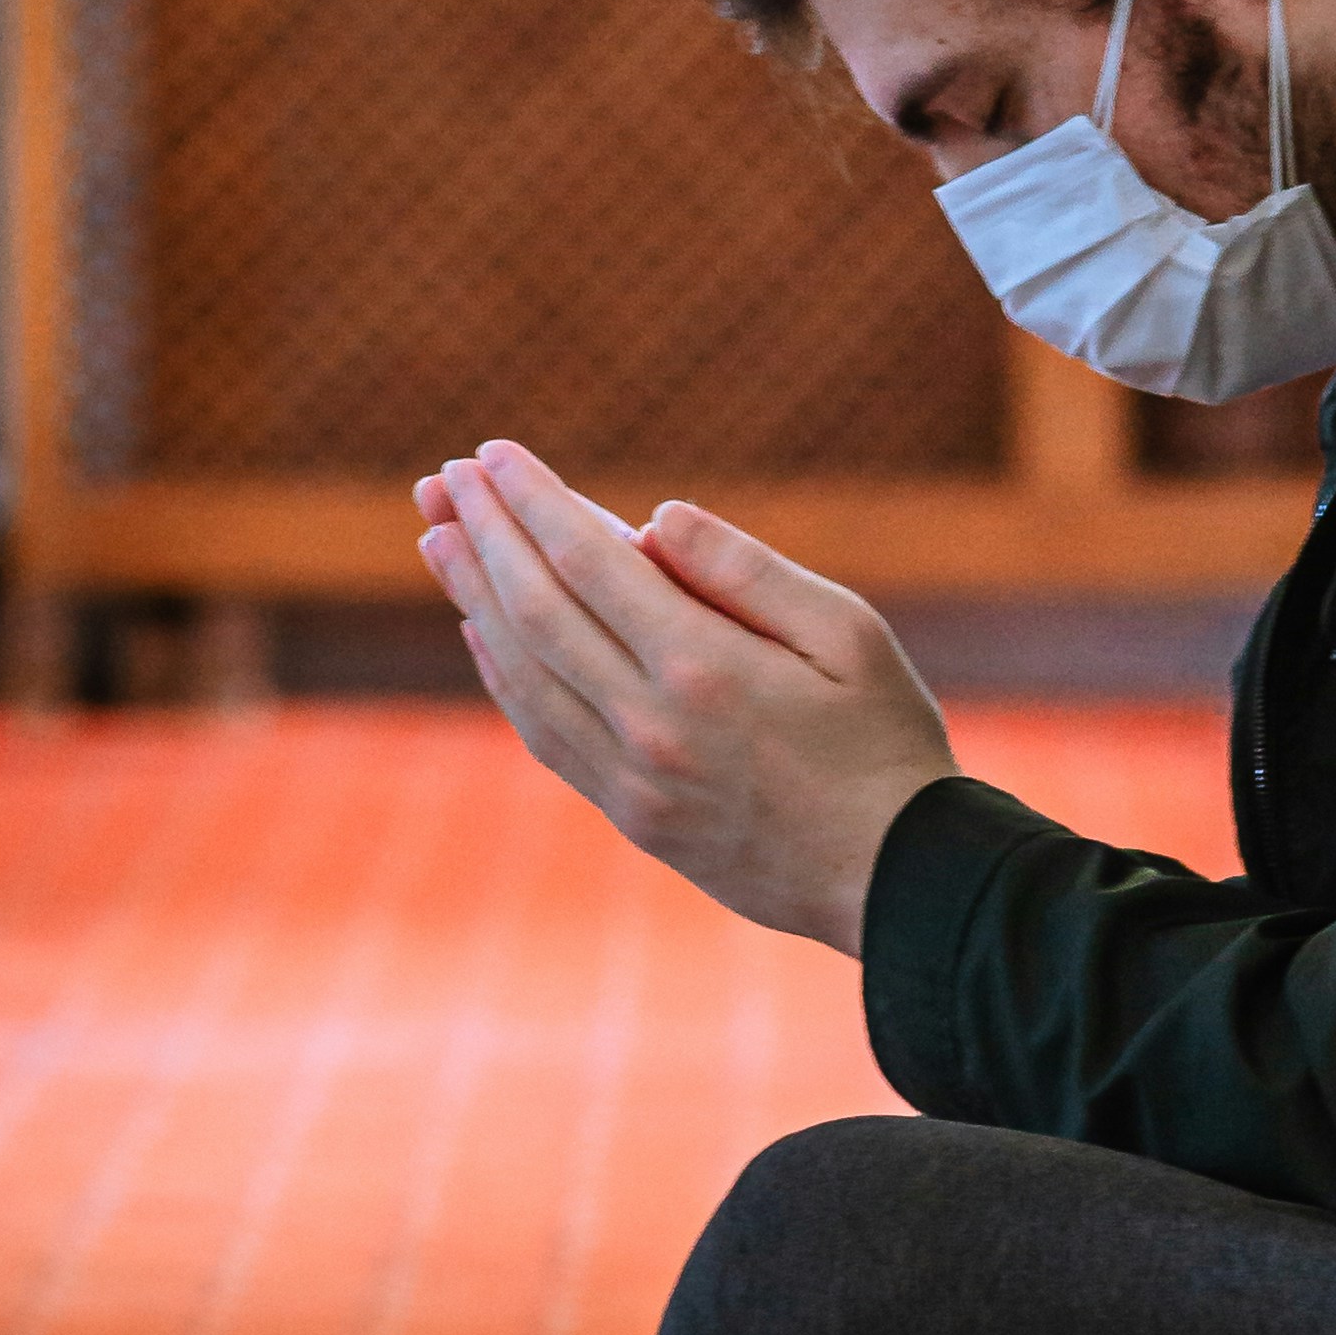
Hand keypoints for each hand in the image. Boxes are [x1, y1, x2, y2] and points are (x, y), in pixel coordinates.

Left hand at [413, 441, 952, 954]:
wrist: (898, 882)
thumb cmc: (886, 741)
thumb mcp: (847, 632)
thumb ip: (746, 572)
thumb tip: (653, 519)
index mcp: (704, 667)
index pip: (588, 562)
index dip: (534, 501)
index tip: (493, 452)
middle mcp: (650, 724)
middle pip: (536, 611)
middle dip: (484, 535)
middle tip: (442, 479)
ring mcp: (632, 778)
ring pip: (525, 672)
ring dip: (474, 598)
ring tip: (436, 537)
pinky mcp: (632, 816)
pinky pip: (544, 733)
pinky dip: (502, 674)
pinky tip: (482, 631)